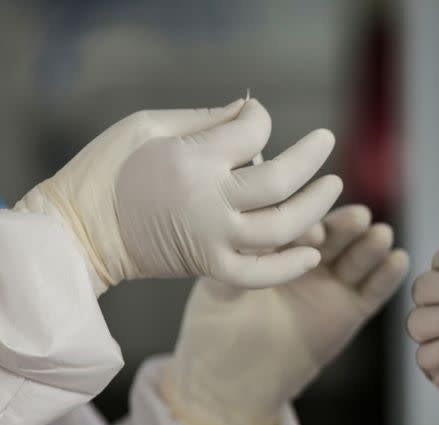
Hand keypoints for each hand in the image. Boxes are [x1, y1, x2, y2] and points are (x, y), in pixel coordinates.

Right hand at [16, 99, 341, 292]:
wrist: (80, 232)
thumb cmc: (107, 170)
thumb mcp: (147, 126)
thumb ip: (204, 119)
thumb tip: (249, 111)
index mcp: (193, 160)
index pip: (254, 133)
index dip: (262, 120)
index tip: (257, 119)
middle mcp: (210, 202)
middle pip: (280, 181)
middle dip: (310, 158)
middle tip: (327, 141)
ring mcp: (213, 239)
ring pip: (281, 227)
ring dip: (314, 207)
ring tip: (333, 187)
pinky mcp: (210, 266)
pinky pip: (258, 274)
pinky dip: (287, 267)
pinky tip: (312, 254)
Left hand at [162, 205, 408, 424]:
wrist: (232, 384)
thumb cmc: (214, 333)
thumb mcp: (219, 290)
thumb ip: (239, 262)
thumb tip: (252, 231)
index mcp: (276, 248)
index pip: (297, 228)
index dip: (307, 226)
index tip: (312, 232)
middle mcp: (306, 260)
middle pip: (334, 237)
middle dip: (347, 226)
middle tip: (360, 218)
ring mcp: (331, 284)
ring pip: (357, 259)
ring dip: (371, 245)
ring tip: (380, 236)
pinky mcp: (351, 311)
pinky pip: (373, 290)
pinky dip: (388, 275)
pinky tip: (398, 260)